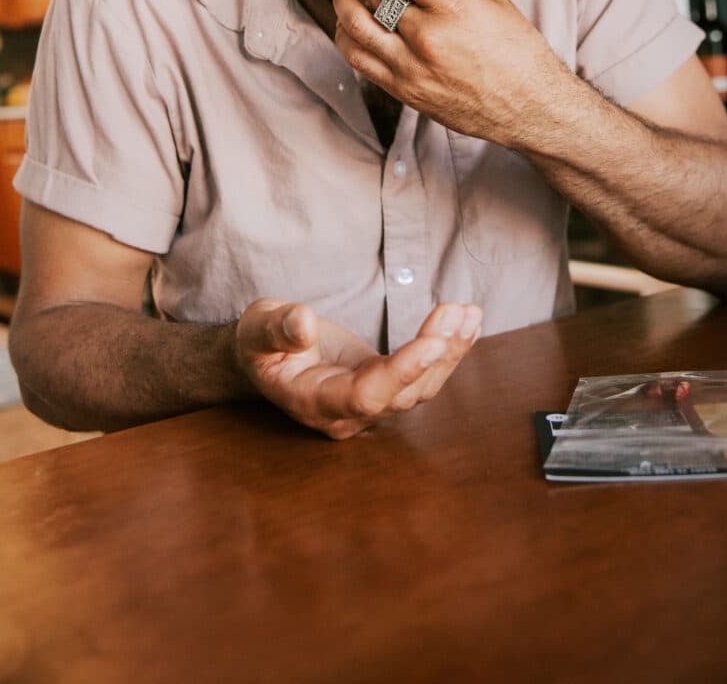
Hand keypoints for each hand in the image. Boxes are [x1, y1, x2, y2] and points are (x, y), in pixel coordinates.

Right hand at [236, 298, 482, 438]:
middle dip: (436, 354)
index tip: (433, 342)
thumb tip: (303, 323)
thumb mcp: (257, 328)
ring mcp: (369, 402)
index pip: (365, 397)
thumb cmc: (259, 342)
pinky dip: (447, 349)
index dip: (402, 372)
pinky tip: (467, 322)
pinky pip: (422, 375)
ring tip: (469, 312)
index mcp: (314, 402)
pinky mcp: (384, 385)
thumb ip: (277, 329)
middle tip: (456, 311)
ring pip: (420, 388)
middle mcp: (347, 413)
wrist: (264, 354)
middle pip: (403, 394)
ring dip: (449, 350)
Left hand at [331, 0, 566, 147]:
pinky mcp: (404, 90)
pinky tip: (350, 22)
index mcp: (452, 6)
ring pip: (354, 26)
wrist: (528, 106)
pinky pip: (358, 59)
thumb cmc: (516, 49)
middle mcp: (427, 36)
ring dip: (342, 0)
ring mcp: (411, 67)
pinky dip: (346, 35)